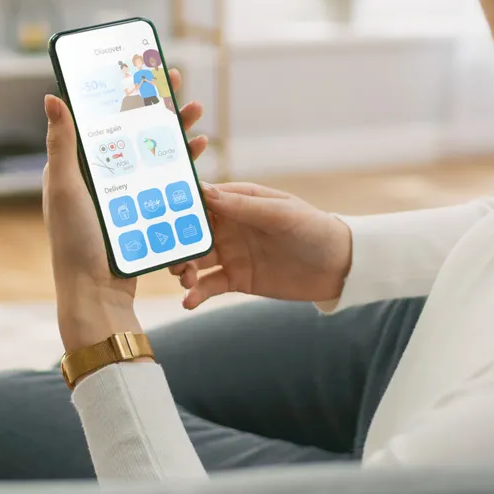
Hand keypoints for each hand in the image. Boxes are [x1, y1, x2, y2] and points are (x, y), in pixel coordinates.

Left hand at [43, 69, 208, 351]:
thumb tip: (52, 96)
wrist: (97, 295)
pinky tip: (199, 155)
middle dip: (158, 105)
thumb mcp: (67, 188)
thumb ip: (63, 144)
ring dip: (176, 132)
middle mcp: (101, 177)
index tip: (142, 69)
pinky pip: (165, 183)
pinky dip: (182, 166)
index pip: (103, 117)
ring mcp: (124, 196)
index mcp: (78, 166)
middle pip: (134, 130)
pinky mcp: (143, 214)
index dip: (123, 91)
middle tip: (178, 81)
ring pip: (155, 153)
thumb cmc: (74, 243)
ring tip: (197, 115)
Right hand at [170, 183, 352, 308]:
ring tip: (184, 279)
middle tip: (169, 255)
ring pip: (195, 260)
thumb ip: (243, 206)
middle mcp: (229, 226)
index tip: (155, 213)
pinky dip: (196, 293)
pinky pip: (209, 286)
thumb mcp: (280, 214)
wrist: (338, 267)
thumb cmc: (313, 229)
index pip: (201, 199)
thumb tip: (204, 191)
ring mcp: (230, 253)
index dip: (177, 205)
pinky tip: (188, 301)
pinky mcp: (236, 280)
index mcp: (238, 201)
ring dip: (182, 268)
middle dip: (174, 242)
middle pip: (190, 232)